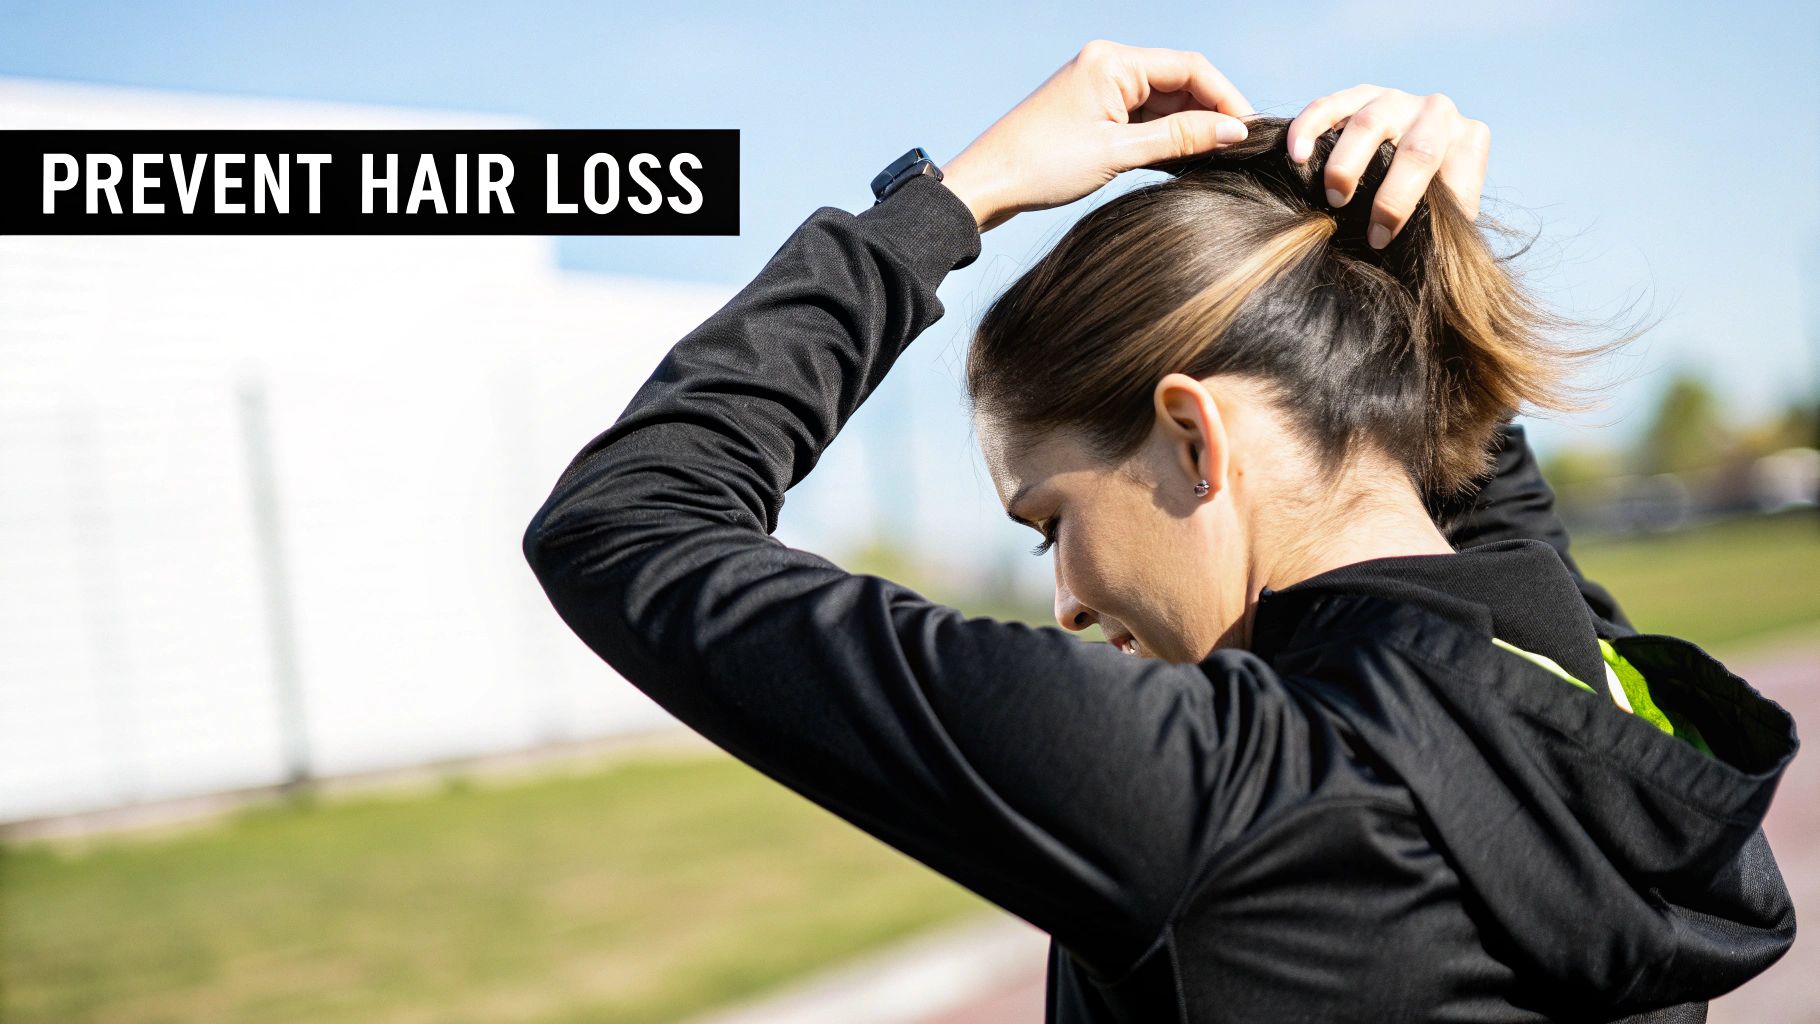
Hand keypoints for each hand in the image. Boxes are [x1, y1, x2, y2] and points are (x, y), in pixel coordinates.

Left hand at [939, 40, 1254, 232]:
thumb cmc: (1042, 167)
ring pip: (1162, 103)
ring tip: (1217, 161)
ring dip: (1189, 130)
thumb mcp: (1118, 154)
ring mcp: (1099, 87)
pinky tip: (1184, 161)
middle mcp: (1108, 64)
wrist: (986, 185)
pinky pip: (1142, 117)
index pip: (1190, 68)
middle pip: (1179, 83)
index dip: (1226, 98)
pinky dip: (1164, 138)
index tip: (1249, 132)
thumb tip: (1234, 130)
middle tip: (1239, 152)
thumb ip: (1179, 139)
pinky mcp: (1092, 111)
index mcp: (1113, 61)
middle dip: (1211, 115)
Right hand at [1285, 85, 1489, 248]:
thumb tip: (1431, 260)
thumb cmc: (1425, 193)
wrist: (1412, 145)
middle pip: (1417, 151)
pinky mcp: (1360, 94)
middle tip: (1369, 233)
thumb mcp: (1447, 207)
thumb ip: (1445, 222)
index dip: (1418, 214)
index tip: (1384, 241)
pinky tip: (1298, 155)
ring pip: (1369, 123)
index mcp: (1467, 140)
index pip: (1453, 177)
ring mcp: (1396, 99)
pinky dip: (1309, 129)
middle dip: (1390, 197)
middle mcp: (1438, 112)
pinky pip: (1330, 105)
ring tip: (1333, 197)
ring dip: (1347, 165)